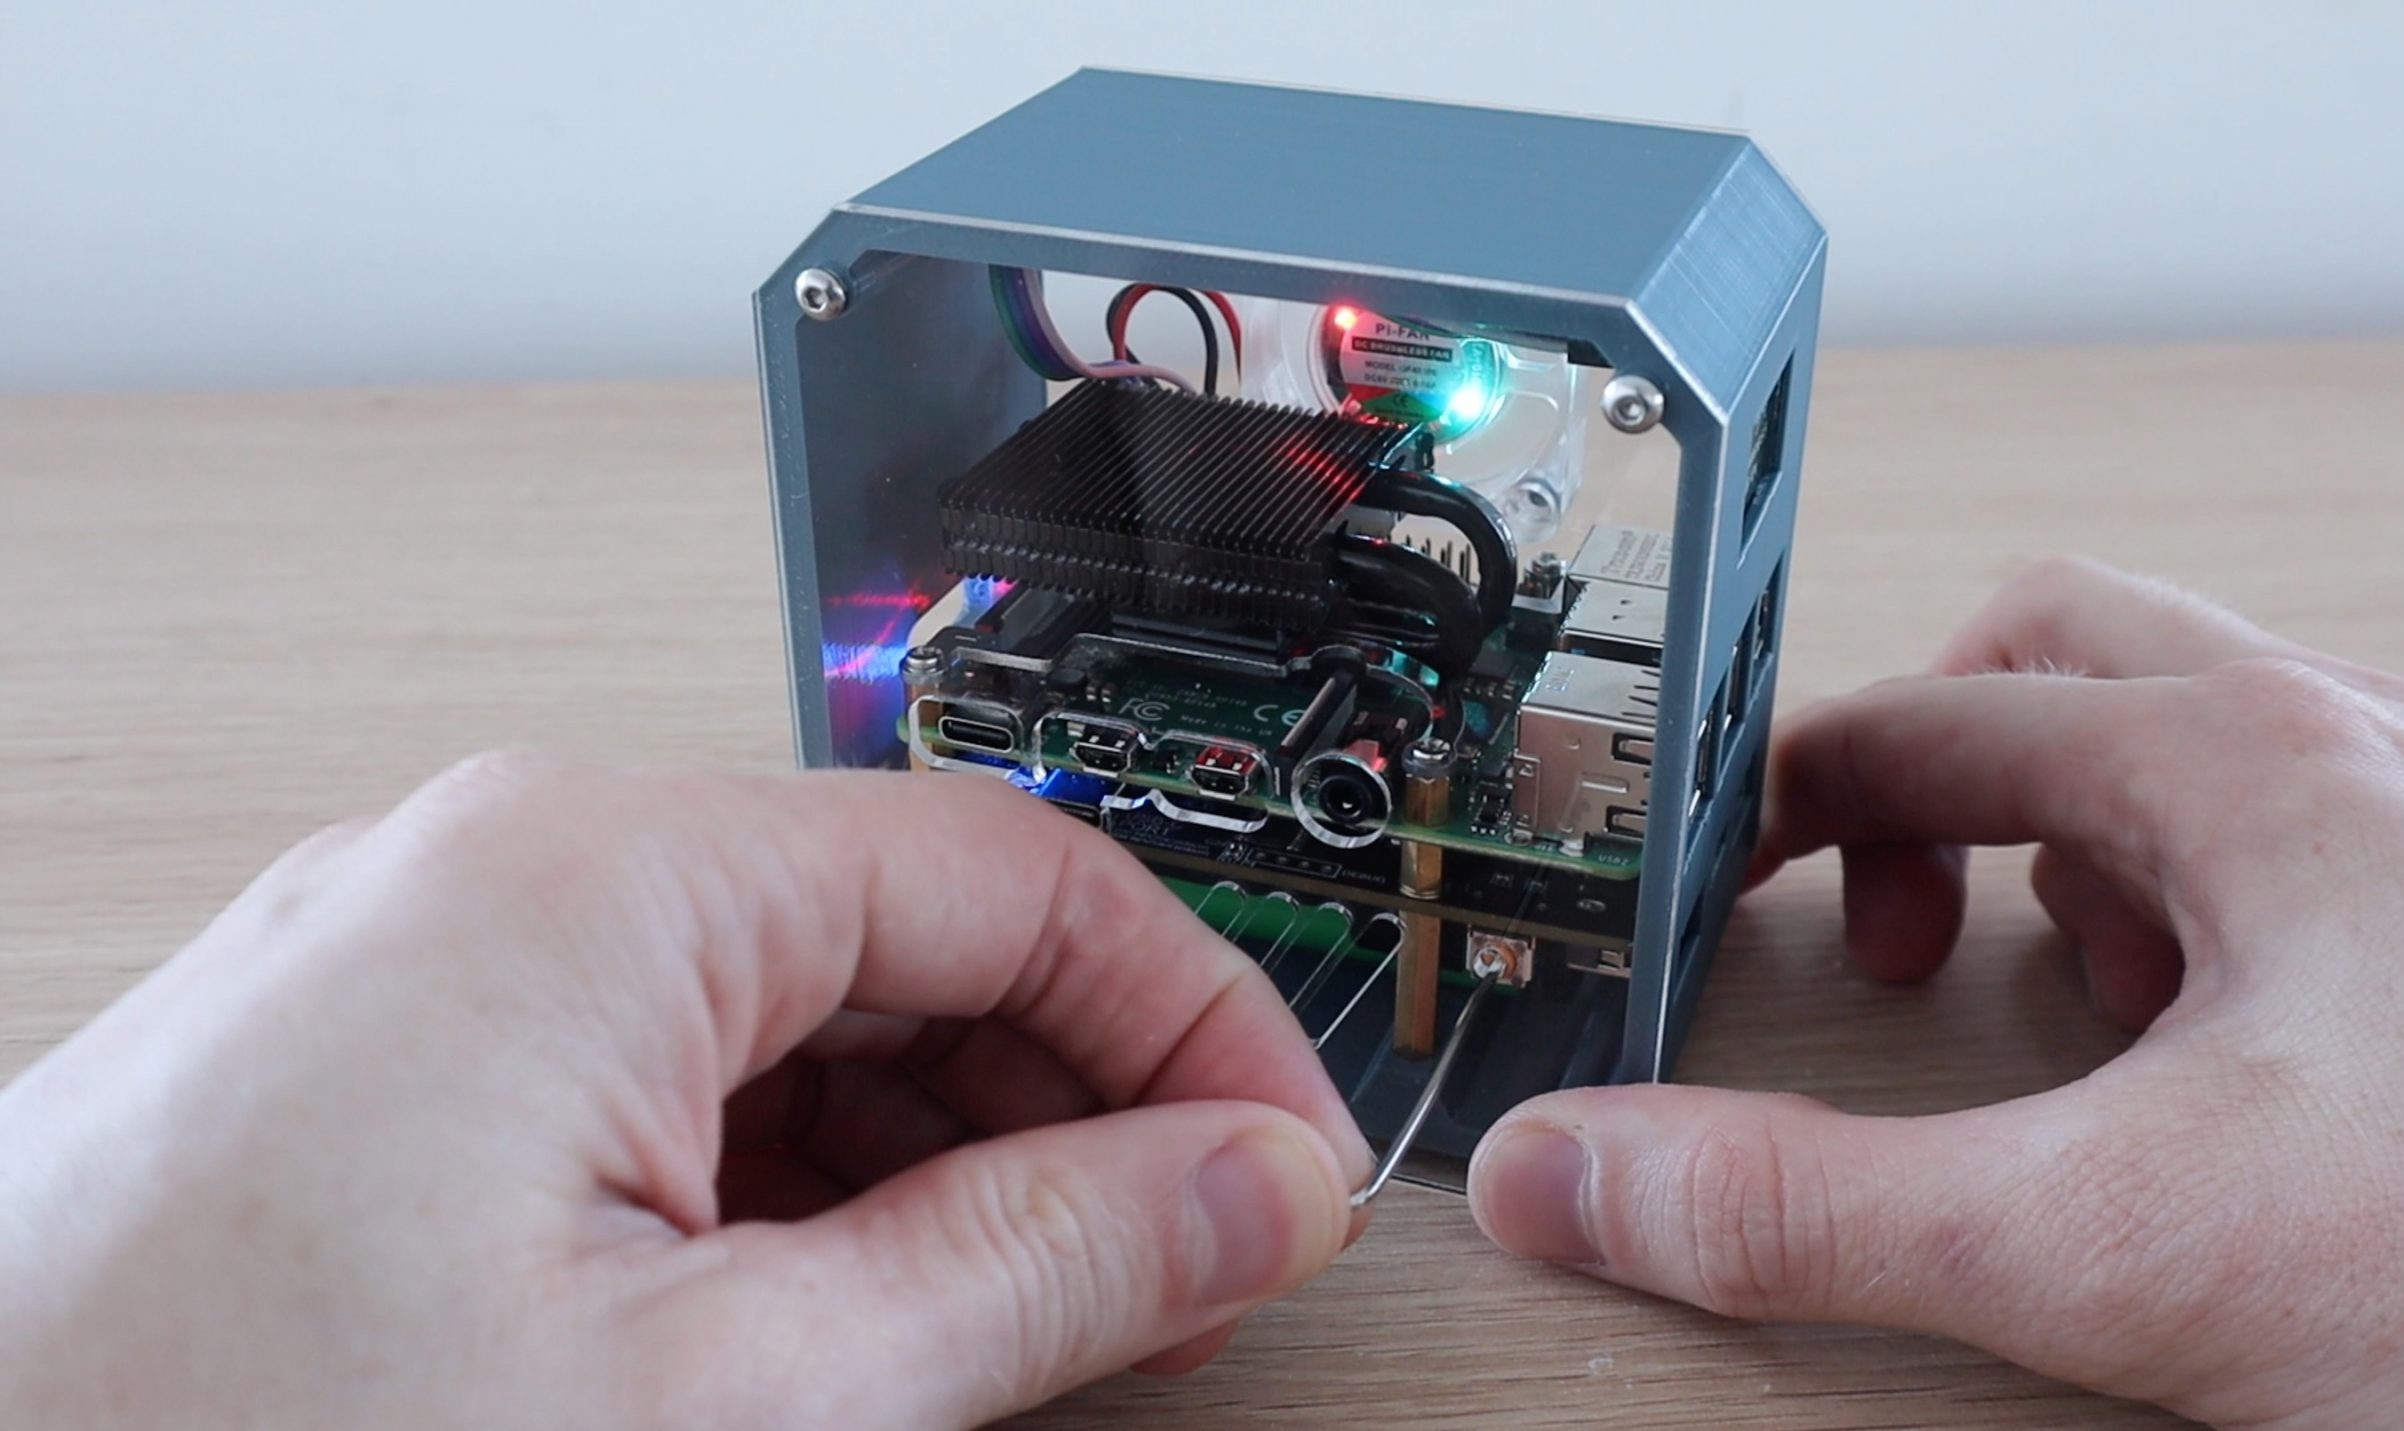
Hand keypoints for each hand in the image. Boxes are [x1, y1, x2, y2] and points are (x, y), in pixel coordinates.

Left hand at [0, 756, 1368, 1428]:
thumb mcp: (737, 1405)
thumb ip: (1037, 1272)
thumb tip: (1238, 1189)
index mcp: (592, 875)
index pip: (1012, 874)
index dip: (1193, 1022)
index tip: (1278, 1166)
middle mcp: (493, 877)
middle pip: (897, 934)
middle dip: (1068, 1105)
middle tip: (1167, 1275)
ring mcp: (414, 982)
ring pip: (776, 1022)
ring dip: (930, 1168)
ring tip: (1008, 1334)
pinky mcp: (365, 1092)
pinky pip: (647, 1093)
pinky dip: (776, 1204)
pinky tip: (827, 1333)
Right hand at [1467, 557, 2403, 1427]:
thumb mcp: (2115, 1248)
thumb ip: (1811, 1212)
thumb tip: (1580, 1178)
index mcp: (2256, 770)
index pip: (1934, 709)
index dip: (1788, 790)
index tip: (1725, 873)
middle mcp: (2378, 754)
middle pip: (2078, 654)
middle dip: (1947, 772)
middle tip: (1891, 915)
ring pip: (2219, 732)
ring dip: (2097, 836)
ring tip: (2073, 993)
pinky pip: (2336, 826)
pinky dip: (2233, 901)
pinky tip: (2252, 1055)